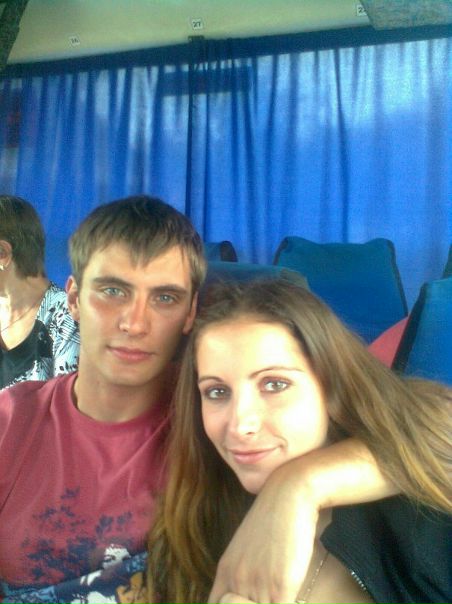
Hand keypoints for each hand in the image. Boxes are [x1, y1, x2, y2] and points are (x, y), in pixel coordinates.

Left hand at [208, 438, 394, 603]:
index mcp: (226, 571)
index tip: (240, 603)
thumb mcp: (252, 543)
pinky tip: (292, 599)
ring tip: (277, 598)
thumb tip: (249, 590)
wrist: (289, 492)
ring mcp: (255, 585)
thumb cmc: (276, 516)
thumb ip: (246, 569)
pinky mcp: (278, 588)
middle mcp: (235, 581)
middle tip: (264, 600)